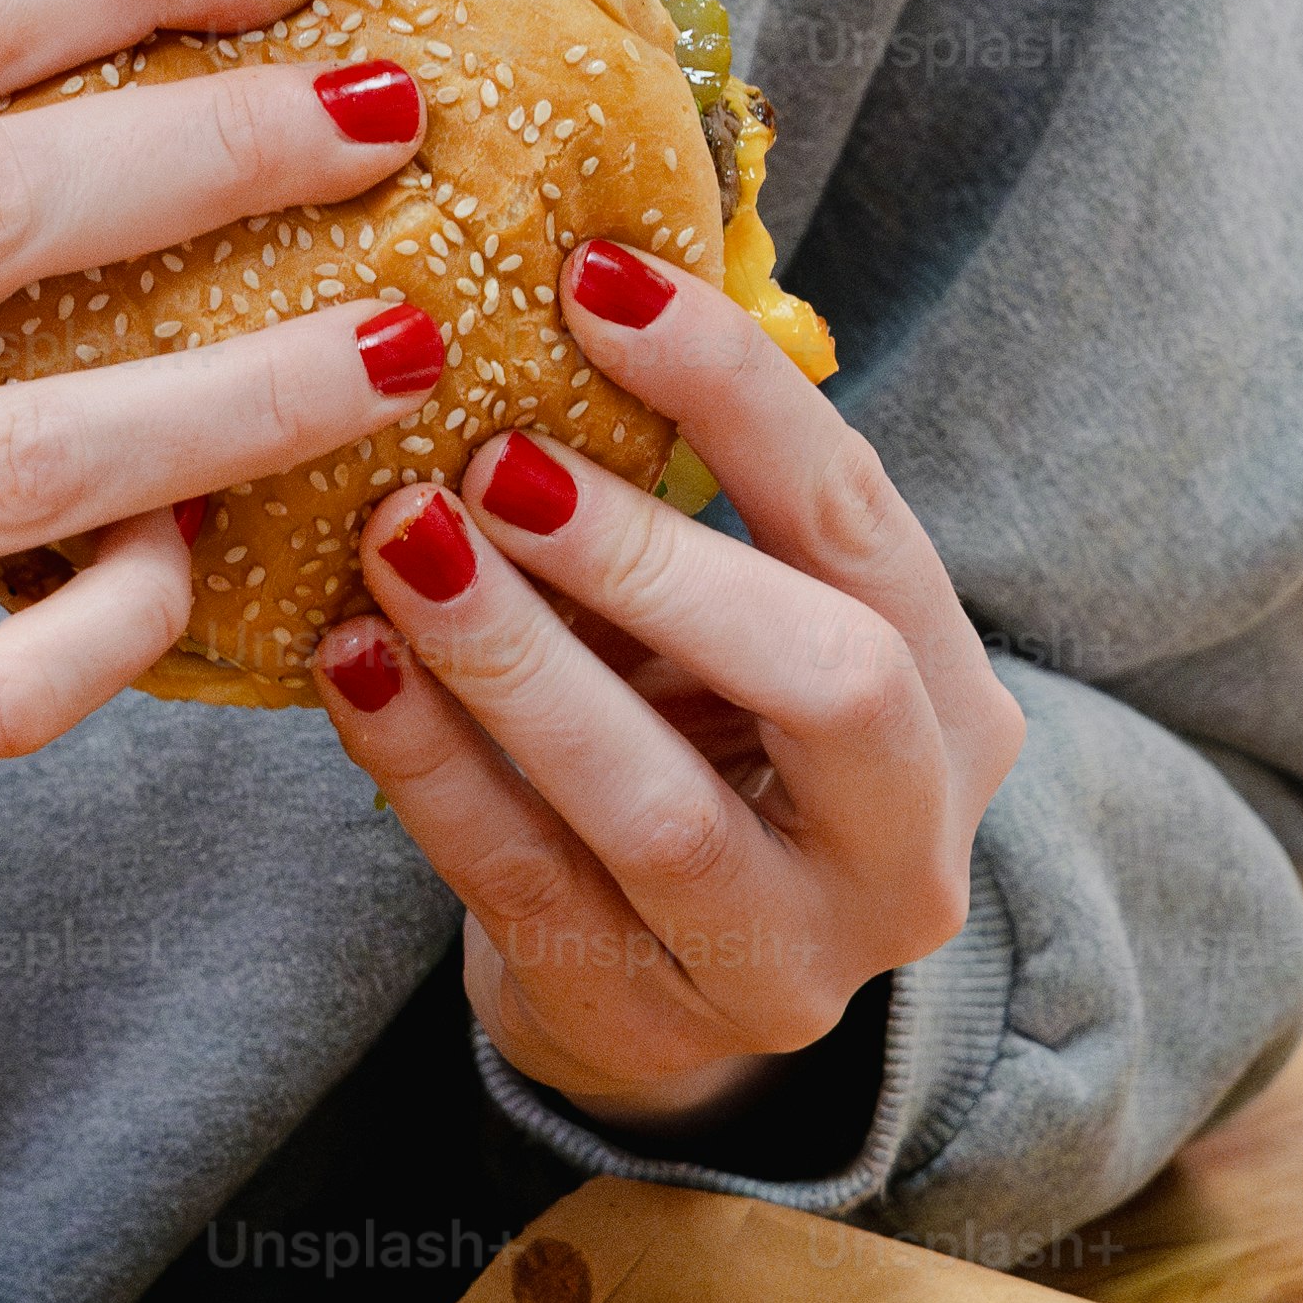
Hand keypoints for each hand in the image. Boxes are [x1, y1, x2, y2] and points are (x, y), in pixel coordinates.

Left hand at [310, 241, 1027, 1128]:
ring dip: (519, 662)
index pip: (863, 521)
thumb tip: (556, 284)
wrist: (655, 984)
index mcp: (953, 705)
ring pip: (661, 809)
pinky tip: (349, 662)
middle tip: (493, 456)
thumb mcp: (728, 630)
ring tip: (400, 541)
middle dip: (654, 555)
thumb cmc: (692, 748)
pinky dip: (427, 762)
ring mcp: (786, 961)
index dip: (737, 393)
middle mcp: (908, 846)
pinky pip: (522, 880)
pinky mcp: (642, 1024)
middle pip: (831, 681)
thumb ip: (687, 504)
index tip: (597, 279)